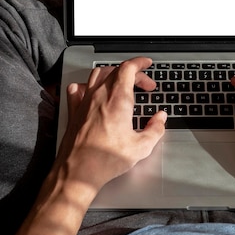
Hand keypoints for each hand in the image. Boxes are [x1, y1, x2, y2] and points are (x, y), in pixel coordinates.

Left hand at [7, 57, 166, 234]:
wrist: (78, 171)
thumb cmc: (106, 159)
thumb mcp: (141, 147)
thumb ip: (155, 129)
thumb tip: (160, 119)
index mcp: (117, 98)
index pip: (128, 68)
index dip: (140, 63)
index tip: (147, 64)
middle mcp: (99, 94)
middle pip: (116, 70)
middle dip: (133, 73)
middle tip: (145, 85)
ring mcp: (84, 101)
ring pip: (97, 75)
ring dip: (112, 74)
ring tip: (122, 83)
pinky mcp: (74, 111)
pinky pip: (78, 89)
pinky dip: (87, 85)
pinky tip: (91, 91)